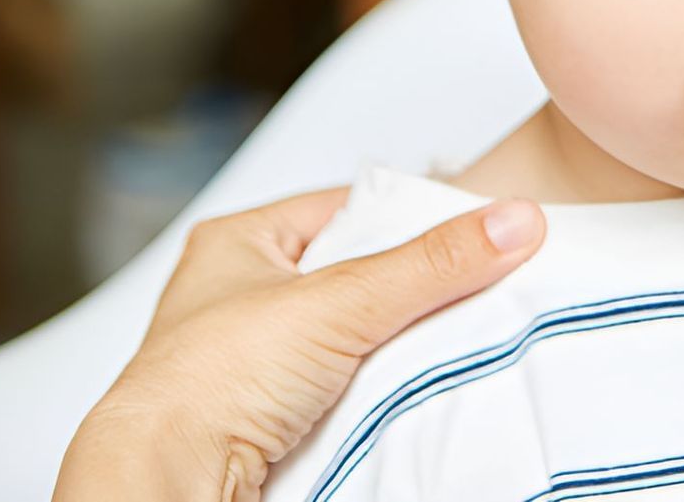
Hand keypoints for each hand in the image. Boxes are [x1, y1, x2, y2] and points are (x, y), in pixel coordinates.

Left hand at [54, 188, 544, 501]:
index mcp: (240, 242)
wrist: (170, 483)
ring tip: (457, 336)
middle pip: (361, 275)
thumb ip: (431, 263)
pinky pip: (351, 388)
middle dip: (413, 289)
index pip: (349, 208)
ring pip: (360, 336)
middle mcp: (244, 296)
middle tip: (477, 284)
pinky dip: (384, 390)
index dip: (411, 217)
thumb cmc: (211, 381)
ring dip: (400, 345)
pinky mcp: (275, 416)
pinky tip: (417, 385)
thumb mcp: (339, 302)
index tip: (476, 227)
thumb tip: (512, 222)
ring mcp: (258, 360)